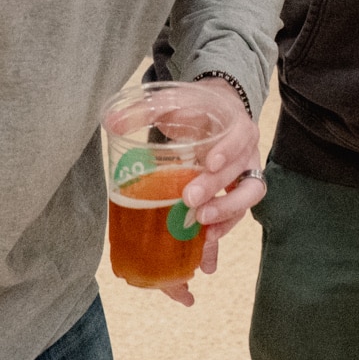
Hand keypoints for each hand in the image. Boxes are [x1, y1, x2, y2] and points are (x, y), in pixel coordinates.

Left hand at [157, 78, 266, 306]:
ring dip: (225, 216)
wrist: (215, 113)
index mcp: (237, 127)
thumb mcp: (174, 101)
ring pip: (246, 200)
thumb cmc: (196, 108)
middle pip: (242, 176)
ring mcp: (243, 178)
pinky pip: (232, 219)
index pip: (241, 138)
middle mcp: (246, 155)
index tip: (209, 162)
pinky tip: (206, 258)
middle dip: (217, 190)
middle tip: (190, 199)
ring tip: (202, 228)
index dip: (228, 151)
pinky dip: (220, 238)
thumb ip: (144, 110)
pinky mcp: (233, 198)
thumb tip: (111, 122)